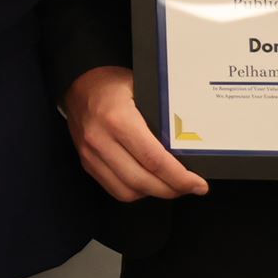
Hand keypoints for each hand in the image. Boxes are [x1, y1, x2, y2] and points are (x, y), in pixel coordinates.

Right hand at [62, 66, 207, 200]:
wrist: (79, 84)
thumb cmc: (113, 84)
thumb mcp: (143, 91)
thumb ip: (163, 116)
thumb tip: (192, 141)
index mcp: (118, 119)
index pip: (154, 160)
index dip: (179, 177)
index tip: (198, 184)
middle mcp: (101, 140)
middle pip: (142, 181)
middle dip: (172, 190)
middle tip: (190, 187)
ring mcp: (91, 154)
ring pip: (128, 191)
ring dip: (153, 193)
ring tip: (170, 186)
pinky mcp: (86, 163)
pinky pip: (114, 189)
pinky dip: (135, 192)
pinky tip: (148, 183)